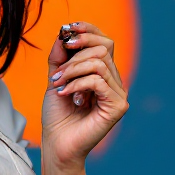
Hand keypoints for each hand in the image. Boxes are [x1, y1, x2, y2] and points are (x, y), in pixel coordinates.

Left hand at [42, 21, 128, 169]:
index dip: (88, 30)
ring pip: (99, 62)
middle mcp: (114, 81)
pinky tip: (65, 94)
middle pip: (104, 47)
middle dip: (76, 52)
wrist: (57, 145)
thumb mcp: (56, 79)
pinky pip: (98, 81)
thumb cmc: (57, 116)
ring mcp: (118, 93)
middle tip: (58, 68)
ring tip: (57, 84)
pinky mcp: (117, 106)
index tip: (67, 29)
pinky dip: (77, 83)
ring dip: (72, 70)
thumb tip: (64, 33)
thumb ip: (60, 57)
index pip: (104, 41)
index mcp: (103, 73)